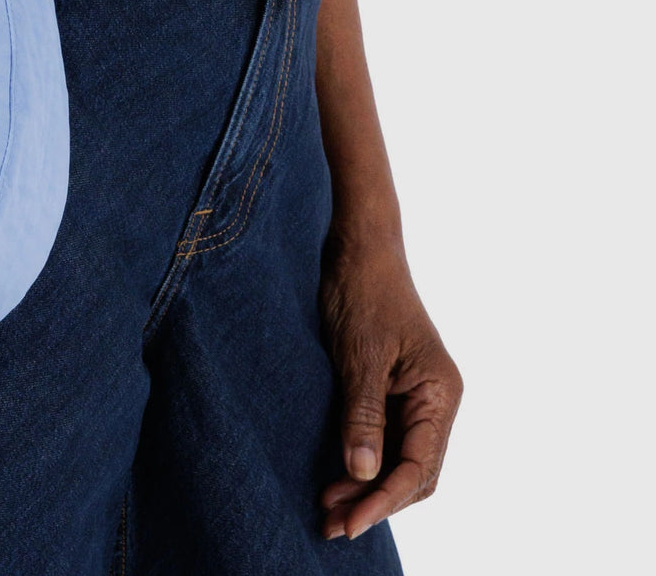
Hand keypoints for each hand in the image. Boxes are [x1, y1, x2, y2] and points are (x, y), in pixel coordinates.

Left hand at [318, 232, 462, 540]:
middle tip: (330, 523)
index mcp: (440, 393)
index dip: (384, 500)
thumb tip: (364, 473)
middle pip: (413, 472)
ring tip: (328, 508)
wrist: (358, 245)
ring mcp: (416, 394)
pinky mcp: (393, 386)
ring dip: (366, 485)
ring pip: (399, 458)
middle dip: (374, 501)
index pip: (418, 467)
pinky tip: (336, 474)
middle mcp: (436, 400)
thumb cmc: (362, 291)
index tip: (349, 522)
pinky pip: (385, 436)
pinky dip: (363, 459)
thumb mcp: (359, 354)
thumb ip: (363, 414)